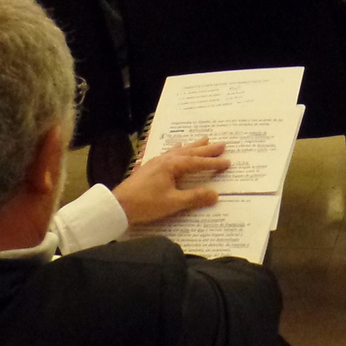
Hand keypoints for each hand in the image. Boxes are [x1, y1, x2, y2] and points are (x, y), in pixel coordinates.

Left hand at [111, 138, 228, 225]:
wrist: (118, 206)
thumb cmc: (145, 204)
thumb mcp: (172, 202)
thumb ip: (195, 197)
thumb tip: (216, 194)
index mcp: (172, 165)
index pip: (198, 162)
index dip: (213, 163)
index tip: (228, 162)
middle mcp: (166, 159)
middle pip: (190, 152)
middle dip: (207, 149)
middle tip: (222, 144)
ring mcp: (157, 162)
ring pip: (180, 150)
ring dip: (193, 146)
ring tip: (205, 139)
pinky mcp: (150, 167)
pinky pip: (169, 153)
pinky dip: (178, 149)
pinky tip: (177, 147)